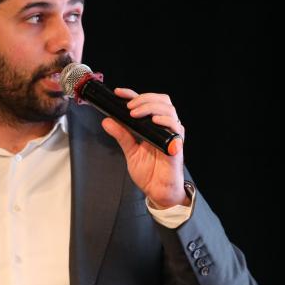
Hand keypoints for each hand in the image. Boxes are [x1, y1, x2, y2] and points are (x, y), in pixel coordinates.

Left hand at [100, 88, 188, 208]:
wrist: (158, 190)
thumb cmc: (149, 172)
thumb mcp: (130, 150)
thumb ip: (121, 135)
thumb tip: (107, 121)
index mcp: (153, 125)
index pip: (147, 102)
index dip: (134, 94)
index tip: (119, 93)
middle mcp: (165, 126)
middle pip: (161, 100)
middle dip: (144, 98)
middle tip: (129, 106)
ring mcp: (172, 134)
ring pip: (169, 109)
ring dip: (151, 107)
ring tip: (135, 113)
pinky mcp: (177, 144)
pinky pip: (176, 127)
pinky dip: (165, 120)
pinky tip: (154, 121)